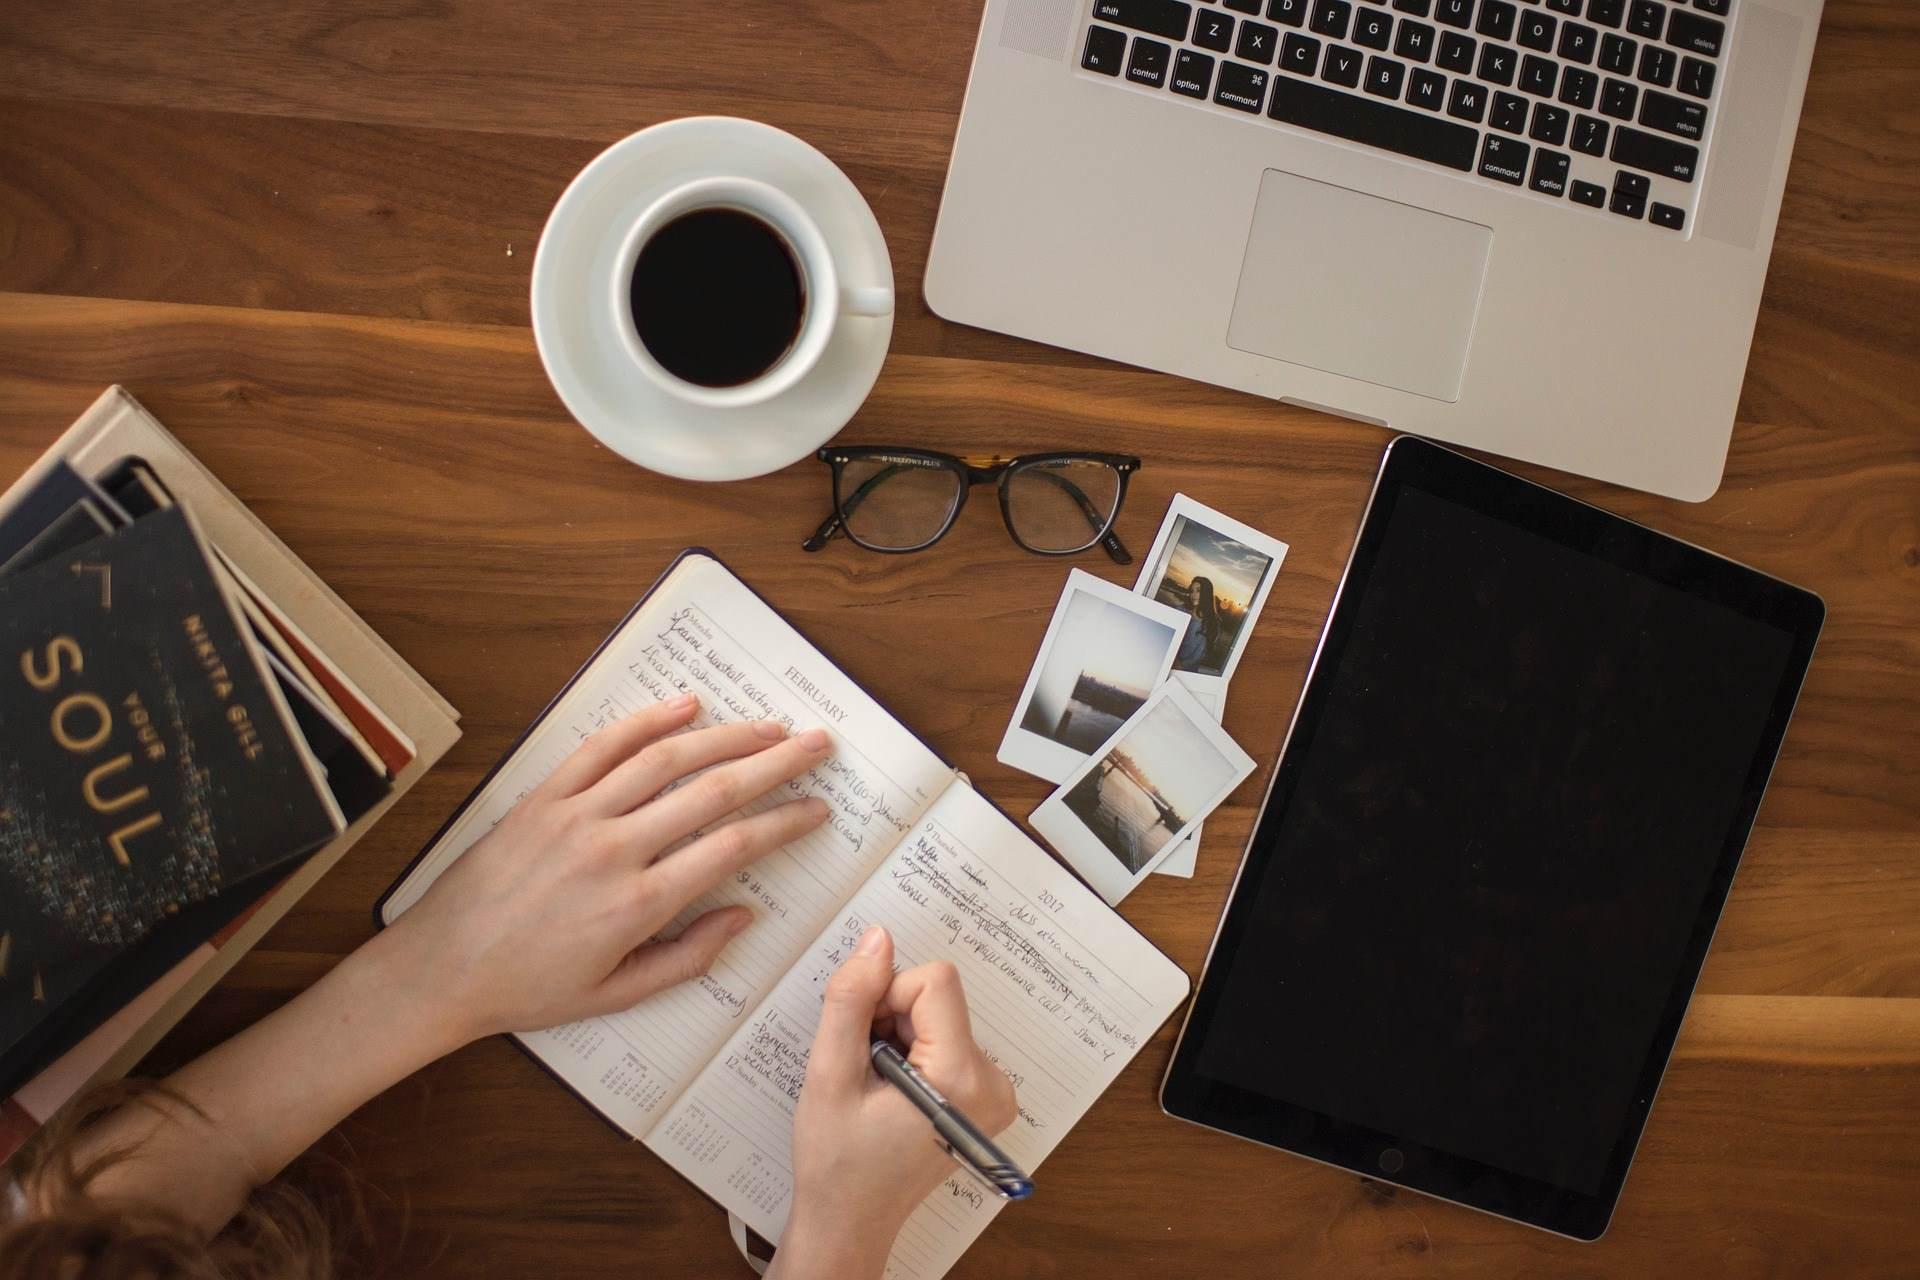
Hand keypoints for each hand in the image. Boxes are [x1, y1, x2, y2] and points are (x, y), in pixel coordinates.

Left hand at [386, 692, 830, 1045]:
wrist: (441, 968)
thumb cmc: (529, 988)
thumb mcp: (617, 994)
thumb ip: (688, 957)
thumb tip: (744, 917)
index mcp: (638, 905)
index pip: (732, 847)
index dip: (784, 823)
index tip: (817, 809)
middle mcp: (613, 850)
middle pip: (713, 791)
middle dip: (775, 764)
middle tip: (817, 745)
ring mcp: (576, 816)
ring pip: (665, 760)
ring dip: (725, 736)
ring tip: (769, 725)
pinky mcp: (544, 797)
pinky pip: (602, 747)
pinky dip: (646, 721)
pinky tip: (686, 707)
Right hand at [774, 926, 1017, 1279]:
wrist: (851, 1221)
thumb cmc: (837, 1161)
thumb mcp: (829, 1075)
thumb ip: (851, 1000)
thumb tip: (878, 939)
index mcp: (961, 1078)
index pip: (935, 982)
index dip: (887, 997)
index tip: (863, 1040)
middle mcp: (993, 1083)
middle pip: (938, 997)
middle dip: (891, 1019)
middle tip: (865, 1070)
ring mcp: (994, 1092)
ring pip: (939, 1014)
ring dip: (899, 1036)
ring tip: (876, 1086)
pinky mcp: (985, 1095)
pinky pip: (947, 1038)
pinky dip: (914, 1051)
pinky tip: (892, 1091)